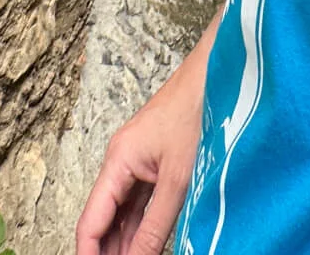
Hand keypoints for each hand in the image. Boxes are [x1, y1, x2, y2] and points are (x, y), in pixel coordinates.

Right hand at [76, 15, 218, 254]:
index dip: (89, 254)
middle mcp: (122, 160)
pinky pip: (141, 201)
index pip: (90, 221)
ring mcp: (139, 160)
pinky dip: (140, 226)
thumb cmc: (197, 112)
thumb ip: (155, 227)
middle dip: (106, 251)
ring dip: (124, 243)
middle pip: (104, 218)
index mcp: (118, 161)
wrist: (219, 73)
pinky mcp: (156, 160)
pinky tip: (143, 246)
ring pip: (123, 212)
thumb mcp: (177, 180)